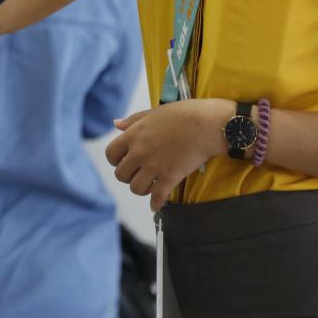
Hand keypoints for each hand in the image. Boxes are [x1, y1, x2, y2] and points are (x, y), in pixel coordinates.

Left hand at [105, 99, 231, 211]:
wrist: (207, 124)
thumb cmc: (182, 114)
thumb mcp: (153, 112)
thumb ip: (133, 120)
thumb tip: (116, 124)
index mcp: (133, 135)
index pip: (110, 154)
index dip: (115, 160)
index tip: (123, 161)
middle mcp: (140, 152)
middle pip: (121, 175)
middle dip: (128, 176)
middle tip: (138, 174)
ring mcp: (154, 166)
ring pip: (136, 188)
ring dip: (141, 188)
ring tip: (150, 185)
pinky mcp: (170, 177)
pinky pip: (157, 197)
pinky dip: (155, 203)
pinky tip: (156, 204)